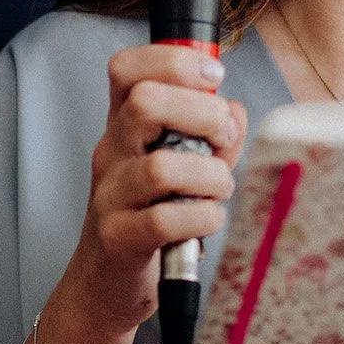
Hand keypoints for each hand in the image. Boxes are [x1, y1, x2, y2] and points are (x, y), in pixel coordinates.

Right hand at [56, 44, 247, 337]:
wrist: (108, 284)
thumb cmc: (149, 219)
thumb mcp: (183, 168)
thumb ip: (212, 137)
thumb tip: (235, 109)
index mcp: (124, 126)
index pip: (127, 68)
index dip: (174, 59)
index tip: (212, 76)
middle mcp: (112, 153)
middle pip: (144, 102)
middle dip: (202, 113)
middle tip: (221, 140)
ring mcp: (110, 195)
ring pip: (161, 166)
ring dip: (210, 176)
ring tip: (219, 190)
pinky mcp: (119, 238)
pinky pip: (165, 219)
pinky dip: (202, 217)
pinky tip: (207, 220)